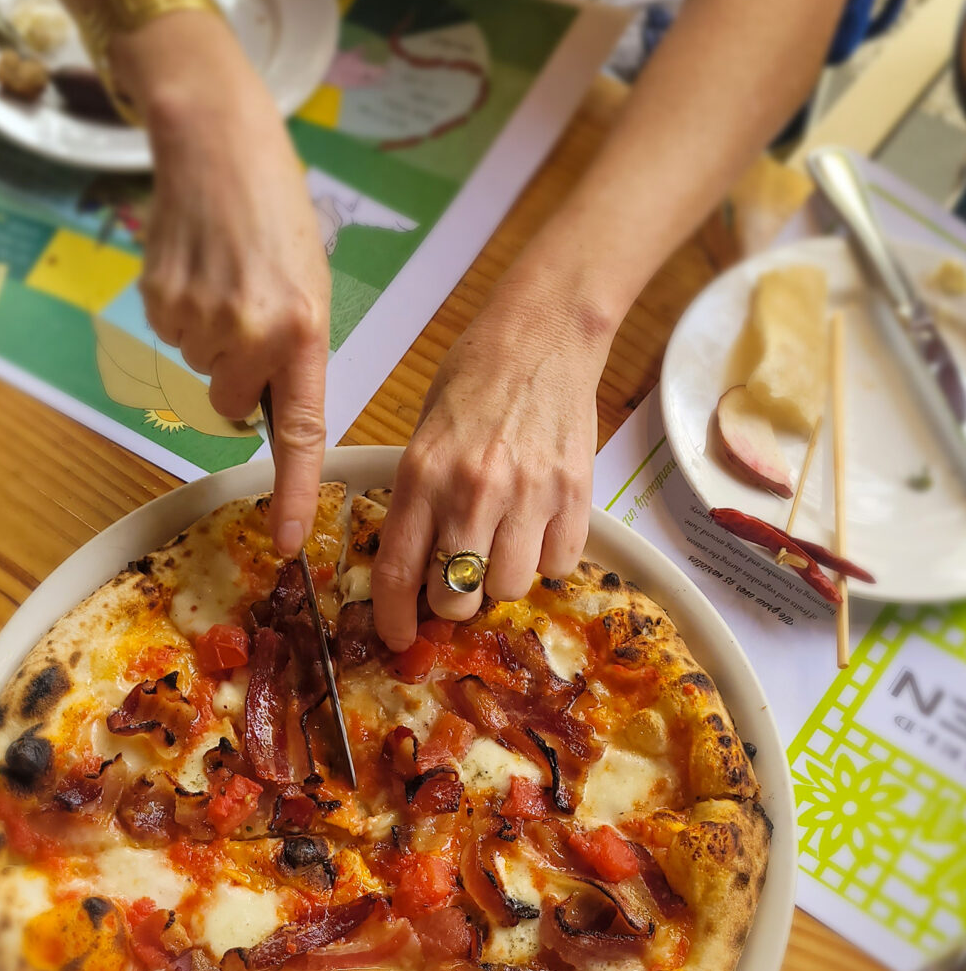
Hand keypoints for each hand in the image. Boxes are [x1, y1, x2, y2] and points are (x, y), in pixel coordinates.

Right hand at [114, 15, 331, 556]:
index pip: (298, 434)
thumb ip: (294, 352)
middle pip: (232, 404)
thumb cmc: (276, 212)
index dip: (291, 494)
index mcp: (302, 330)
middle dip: (238, 376)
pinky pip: (170, 337)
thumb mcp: (310, 285)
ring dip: (210, 338)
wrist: (215, 141)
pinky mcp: (157, 302)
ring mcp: (197, 320)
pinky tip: (196, 269)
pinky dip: (181, 314)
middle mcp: (249, 333)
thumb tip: (262, 410)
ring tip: (225, 277)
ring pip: (200, 369)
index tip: (288, 544)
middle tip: (249, 315)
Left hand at [371, 291, 610, 650]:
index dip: (395, 618)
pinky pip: (560, 564)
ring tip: (504, 541)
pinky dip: (549, 558)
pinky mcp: (575, 494)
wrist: (543, 334)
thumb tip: (415, 566)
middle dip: (454, 601)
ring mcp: (528, 495)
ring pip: (509, 588)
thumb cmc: (476, 378)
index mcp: (422, 475)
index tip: (398, 636)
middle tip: (458, 579)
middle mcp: (472, 491)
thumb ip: (419, 498)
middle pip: (457, 598)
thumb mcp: (425, 434)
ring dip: (503, 578)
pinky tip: (540, 525)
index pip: (399, 572)